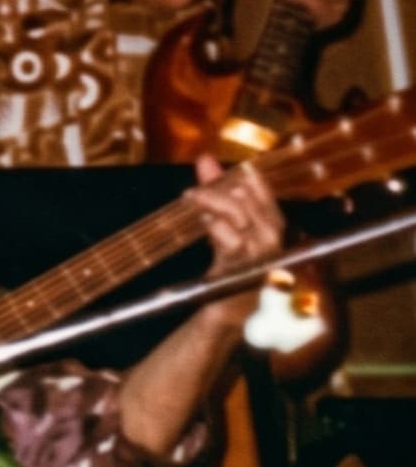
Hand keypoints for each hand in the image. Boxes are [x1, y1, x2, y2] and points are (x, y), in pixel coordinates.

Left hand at [186, 156, 289, 325]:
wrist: (228, 308)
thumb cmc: (231, 263)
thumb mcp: (224, 225)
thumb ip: (216, 192)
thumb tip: (205, 158)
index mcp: (273, 229)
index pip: (268, 198)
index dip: (252, 181)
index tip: (237, 168)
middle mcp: (273, 242)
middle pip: (256, 207)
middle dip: (227, 191)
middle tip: (199, 182)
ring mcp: (261, 258)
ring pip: (245, 222)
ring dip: (218, 205)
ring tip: (193, 196)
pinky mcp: (243, 272)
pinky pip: (234, 244)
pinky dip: (218, 228)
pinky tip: (205, 221)